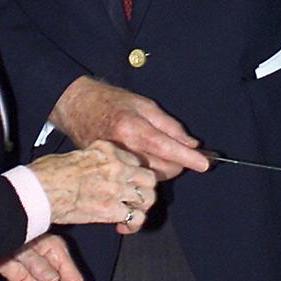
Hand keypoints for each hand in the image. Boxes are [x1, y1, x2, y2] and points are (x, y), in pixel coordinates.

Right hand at [29, 139, 158, 232]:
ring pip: (148, 197)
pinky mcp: (111, 210)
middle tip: (137, 196)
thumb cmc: (49, 172)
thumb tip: (96, 169)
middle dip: (145, 188)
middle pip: (148, 177)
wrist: (41, 190)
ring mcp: (117, 189)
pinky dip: (133, 225)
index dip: (134, 172)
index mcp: (107, 150)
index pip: (135, 159)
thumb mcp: (76, 154)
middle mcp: (116, 167)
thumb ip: (94, 160)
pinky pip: (135, 218)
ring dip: (142, 207)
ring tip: (133, 212)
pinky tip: (123, 227)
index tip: (130, 179)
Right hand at [50, 76, 210, 180]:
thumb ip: (169, 125)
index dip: (188, 157)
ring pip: (151, 178)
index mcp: (133, 129)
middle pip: (162, 169)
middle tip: (183, 152)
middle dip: (178, 164)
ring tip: (162, 153)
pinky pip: (137, 179)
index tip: (205, 164)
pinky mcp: (110, 171)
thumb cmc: (109, 101)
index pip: (167, 148)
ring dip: (164, 169)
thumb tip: (191, 143)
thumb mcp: (143, 104)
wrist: (75, 107)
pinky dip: (148, 173)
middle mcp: (124, 150)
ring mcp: (115, 163)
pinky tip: (147, 160)